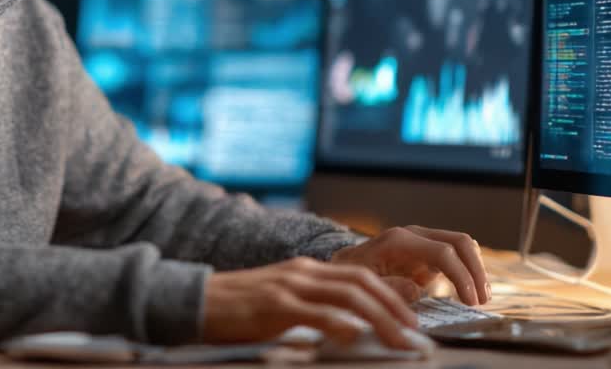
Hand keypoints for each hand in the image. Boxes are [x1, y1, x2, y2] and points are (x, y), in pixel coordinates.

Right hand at [201, 256, 419, 347]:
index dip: (391, 296)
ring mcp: (288, 286)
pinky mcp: (274, 304)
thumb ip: (312, 308)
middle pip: (362, 282)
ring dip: (381, 318)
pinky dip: (341, 324)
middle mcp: (303, 272)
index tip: (411, 320)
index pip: (360, 276)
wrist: (195, 300)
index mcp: (306, 271)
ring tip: (400, 340)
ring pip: (348, 295)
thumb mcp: (281, 303)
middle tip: (415, 333)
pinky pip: (316, 312)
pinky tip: (356, 337)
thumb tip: (348, 328)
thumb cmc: (237, 309)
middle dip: (395, 307)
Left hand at [330, 225, 490, 305]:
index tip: (470, 302)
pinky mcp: (429, 250)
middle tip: (482, 301)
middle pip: (460, 242)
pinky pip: (457, 254)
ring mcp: (424, 239)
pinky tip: (472, 291)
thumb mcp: (363, 284)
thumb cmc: (353, 275)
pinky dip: (469, 269)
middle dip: (476, 270)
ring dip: (476, 269)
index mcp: (399, 240)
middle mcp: (415, 234)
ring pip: (463, 245)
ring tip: (481, 298)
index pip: (442, 252)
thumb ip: (388, 286)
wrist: (345, 266)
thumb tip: (415, 290)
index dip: (461, 276)